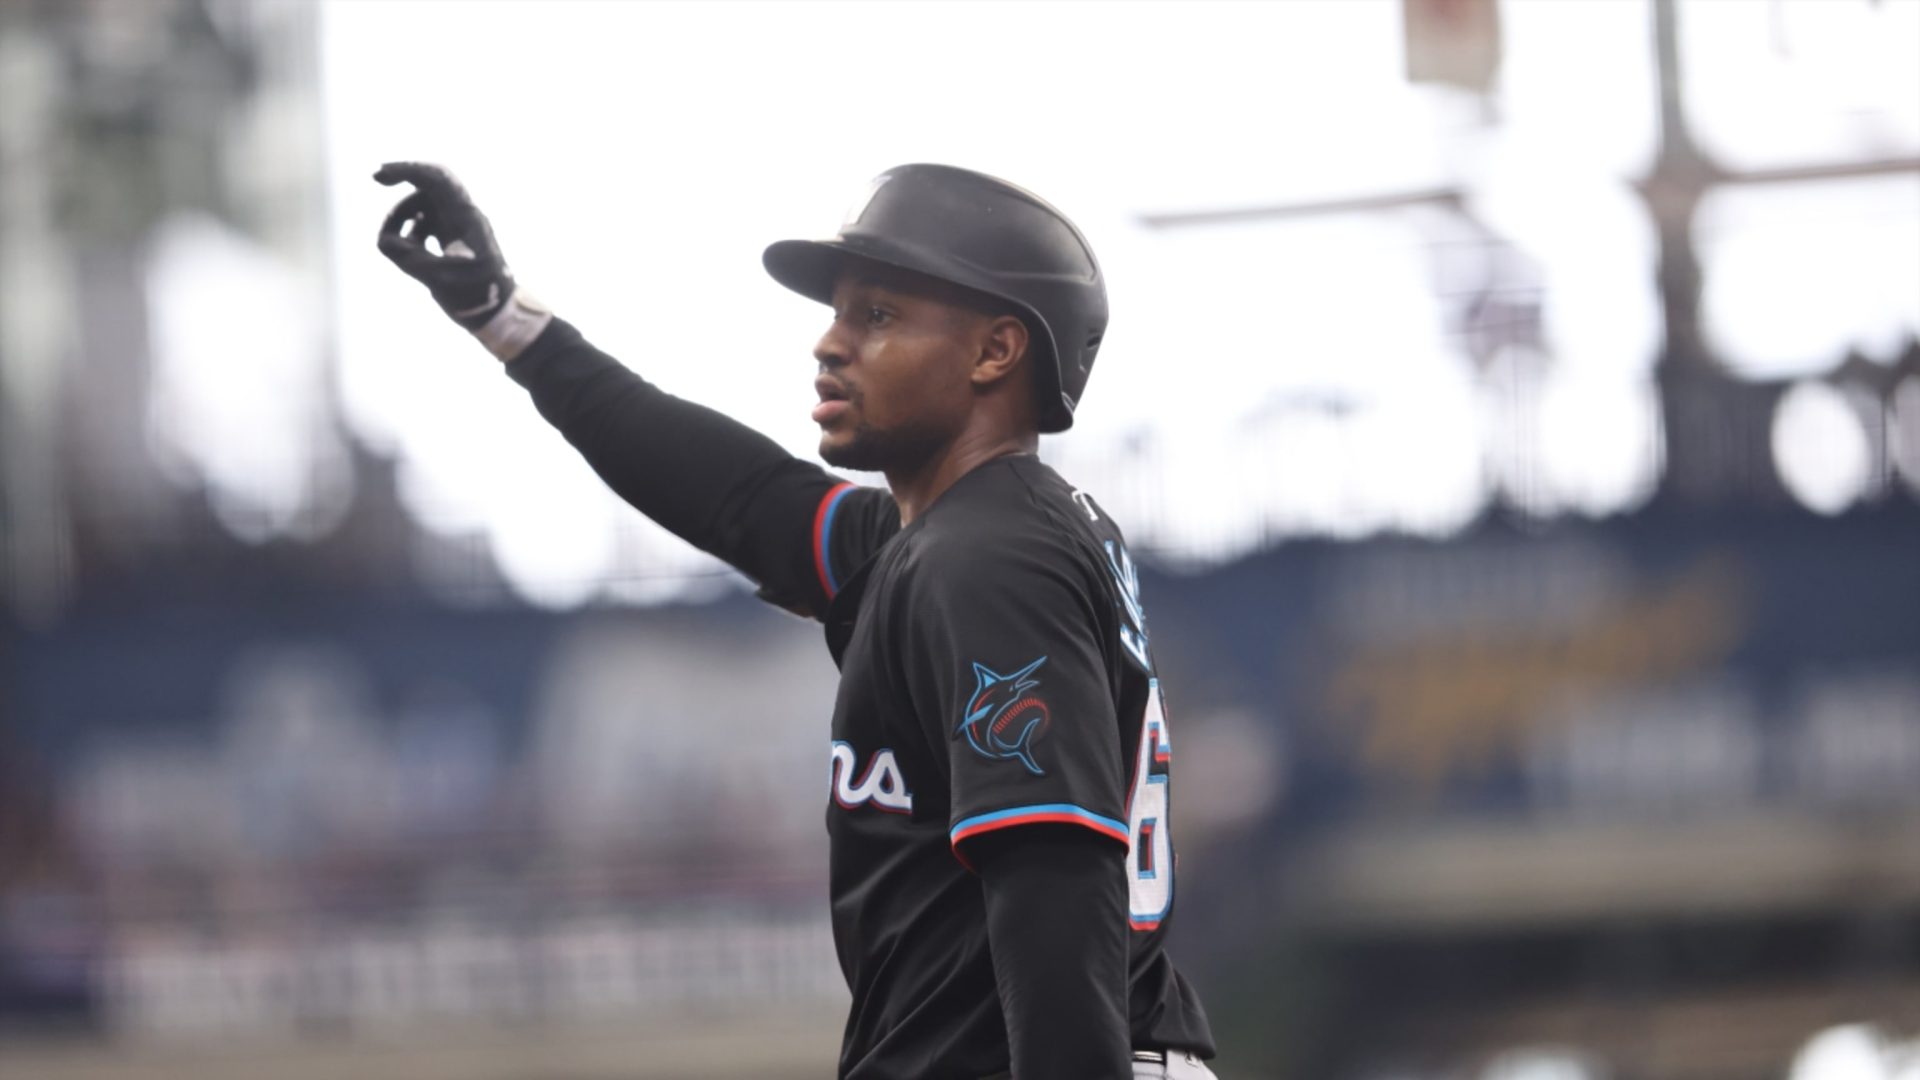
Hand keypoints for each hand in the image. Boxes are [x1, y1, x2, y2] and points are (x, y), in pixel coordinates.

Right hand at [375, 162, 549, 360]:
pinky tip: (413, 246)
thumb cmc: (478, 298)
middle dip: (405, 176)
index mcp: (467, 218)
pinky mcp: (457, 237)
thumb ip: (408, 258)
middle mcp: (465, 215)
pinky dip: (414, 227)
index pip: (437, 179)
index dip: (407, 170)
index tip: (379, 175)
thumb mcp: (438, 279)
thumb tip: (385, 240)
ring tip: (402, 245)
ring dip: (407, 213)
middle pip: (432, 181)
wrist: (501, 313)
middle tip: (377, 177)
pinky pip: (429, 219)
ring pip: (427, 201)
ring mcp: (462, 225)